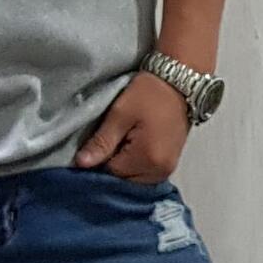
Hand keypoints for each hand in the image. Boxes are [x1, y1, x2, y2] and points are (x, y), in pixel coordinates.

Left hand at [75, 71, 192, 180]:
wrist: (180, 81)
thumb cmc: (150, 93)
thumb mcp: (120, 113)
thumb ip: (102, 142)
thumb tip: (82, 163)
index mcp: (147, 159)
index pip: (111, 174)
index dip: (99, 161)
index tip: (96, 143)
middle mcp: (160, 170)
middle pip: (124, 181)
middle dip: (112, 165)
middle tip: (109, 140)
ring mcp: (167, 169)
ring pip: (134, 180)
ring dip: (124, 166)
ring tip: (121, 142)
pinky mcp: (170, 164)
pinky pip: (146, 174)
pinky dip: (135, 165)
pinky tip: (131, 147)